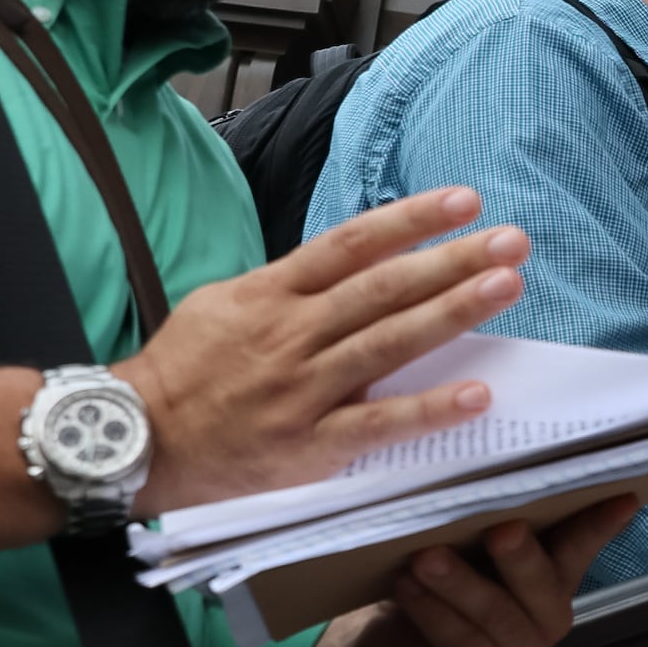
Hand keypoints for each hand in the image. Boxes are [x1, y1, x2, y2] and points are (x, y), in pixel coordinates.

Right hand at [123, 188, 533, 516]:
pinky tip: (478, 394)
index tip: (464, 201)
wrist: (135, 441)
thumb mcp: (225, 304)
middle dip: (452, 260)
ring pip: (388, 343)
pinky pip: (379, 424)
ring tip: (506, 286)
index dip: (409, 219)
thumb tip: (355, 259)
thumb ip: (290, 284)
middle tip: (512, 240)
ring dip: (452, 312)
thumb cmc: (186, 370)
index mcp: (271, 294)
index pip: (351, 245)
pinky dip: (429, 409)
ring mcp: (302, 390)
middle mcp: (291, 335)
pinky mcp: (308, 445)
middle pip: (383, 288)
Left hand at [297, 495, 635, 646]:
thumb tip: (478, 473)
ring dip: (461, 585)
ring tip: (424, 559)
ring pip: (500, 617)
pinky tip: (409, 590)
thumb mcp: (455, 548)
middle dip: (521, 557)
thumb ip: (479, 523)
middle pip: (544, 586)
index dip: (602, 525)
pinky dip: (435, 616)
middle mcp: (548, 620)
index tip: (624, 498)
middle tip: (499, 530)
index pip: (580, 548)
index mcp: (551, 578)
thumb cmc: (426, 585)